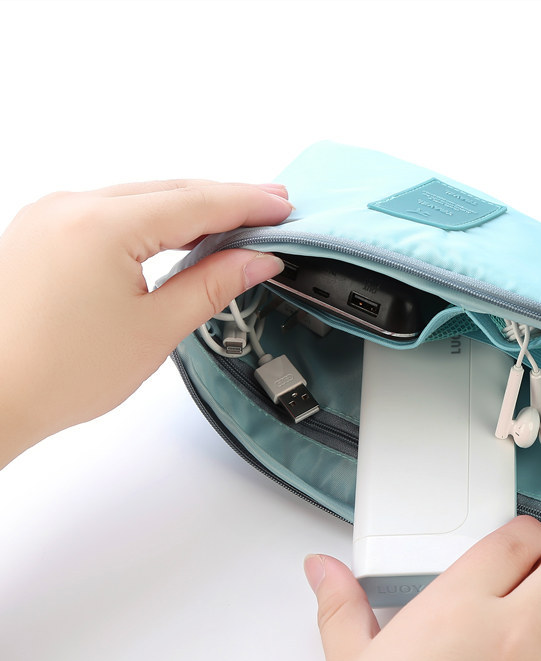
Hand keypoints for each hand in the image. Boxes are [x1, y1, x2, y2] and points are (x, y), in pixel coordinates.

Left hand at [0, 180, 290, 466]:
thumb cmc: (58, 373)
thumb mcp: (155, 330)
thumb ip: (212, 285)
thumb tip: (256, 260)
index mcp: (102, 226)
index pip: (195, 203)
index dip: (246, 204)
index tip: (282, 208)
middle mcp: (71, 206)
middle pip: (169, 190)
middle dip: (223, 198)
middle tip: (270, 205)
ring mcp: (51, 215)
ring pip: (138, 197)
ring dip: (188, 208)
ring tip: (233, 219)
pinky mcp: (41, 230)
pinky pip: (109, 210)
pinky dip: (150, 219)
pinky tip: (176, 231)